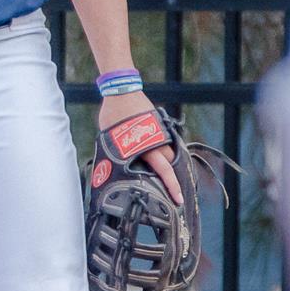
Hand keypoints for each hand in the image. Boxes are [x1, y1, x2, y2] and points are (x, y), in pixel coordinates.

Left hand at [98, 91, 182, 205]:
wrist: (122, 91)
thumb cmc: (113, 115)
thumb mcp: (111, 139)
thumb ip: (119, 154)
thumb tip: (115, 171)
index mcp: (146, 144)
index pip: (164, 169)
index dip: (171, 186)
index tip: (178, 199)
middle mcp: (158, 139)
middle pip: (170, 164)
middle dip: (172, 179)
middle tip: (174, 196)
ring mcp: (161, 131)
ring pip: (169, 153)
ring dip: (167, 165)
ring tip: (165, 179)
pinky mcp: (160, 125)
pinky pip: (165, 143)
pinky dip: (163, 152)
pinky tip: (158, 159)